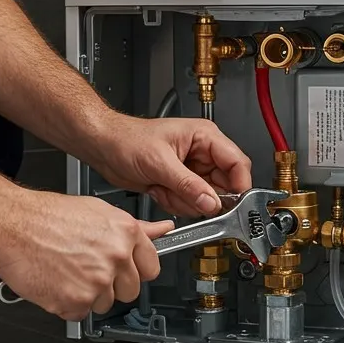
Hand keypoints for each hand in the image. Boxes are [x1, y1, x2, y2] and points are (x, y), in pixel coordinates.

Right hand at [0, 190, 172, 320]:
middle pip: (130, 291)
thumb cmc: (46, 215)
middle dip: (111, 285)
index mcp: (126, 234)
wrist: (10, 224)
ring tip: (66, 271)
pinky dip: (67, 304)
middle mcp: (116, 258)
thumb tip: (164, 230)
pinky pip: (80, 314)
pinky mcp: (76, 302)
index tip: (124, 270)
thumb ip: (134, 228)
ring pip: (105, 304)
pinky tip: (56, 282)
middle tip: (86, 268)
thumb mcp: (98, 211)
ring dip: (87, 295)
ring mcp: (98, 282)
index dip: (134, 270)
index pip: (151, 267)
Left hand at [87, 114, 253, 216]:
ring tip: (164, 187)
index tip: (234, 205)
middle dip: (202, 197)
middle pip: (224, 185)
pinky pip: (190, 203)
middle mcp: (203, 153)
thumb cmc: (127, 139)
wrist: (104, 147)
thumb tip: (212, 202)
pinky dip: (175, 203)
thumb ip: (188, 185)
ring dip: (184, 200)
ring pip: (206, 199)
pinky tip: (160, 190)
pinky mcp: (181, 183)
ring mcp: (193, 170)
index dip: (239, 186)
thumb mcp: (159, 163)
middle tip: (183, 195)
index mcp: (205, 137)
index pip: (237, 163)